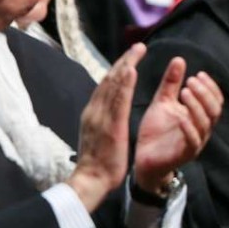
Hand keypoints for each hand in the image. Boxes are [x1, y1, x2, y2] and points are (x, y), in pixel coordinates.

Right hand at [67, 43, 145, 212]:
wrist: (90, 181)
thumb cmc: (98, 163)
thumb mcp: (99, 135)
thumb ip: (103, 121)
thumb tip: (108, 111)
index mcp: (93, 113)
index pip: (106, 86)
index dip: (119, 69)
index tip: (131, 57)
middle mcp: (94, 110)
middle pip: (110, 79)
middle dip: (124, 61)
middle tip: (138, 46)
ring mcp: (100, 116)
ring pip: (113, 85)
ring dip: (126, 65)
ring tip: (138, 50)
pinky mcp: (110, 124)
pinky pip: (118, 100)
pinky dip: (125, 83)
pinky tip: (132, 70)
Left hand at [133, 58, 223, 194]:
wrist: (142, 159)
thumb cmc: (155, 131)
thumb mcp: (162, 102)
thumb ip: (171, 83)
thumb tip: (179, 59)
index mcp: (199, 117)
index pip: (215, 100)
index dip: (210, 87)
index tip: (199, 74)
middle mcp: (201, 129)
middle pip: (214, 110)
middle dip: (205, 94)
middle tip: (191, 81)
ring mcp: (195, 142)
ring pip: (205, 123)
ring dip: (197, 106)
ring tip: (184, 92)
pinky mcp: (184, 154)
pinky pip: (192, 141)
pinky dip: (188, 127)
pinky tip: (180, 116)